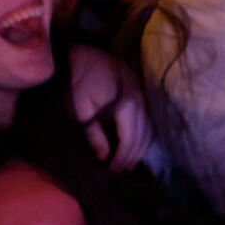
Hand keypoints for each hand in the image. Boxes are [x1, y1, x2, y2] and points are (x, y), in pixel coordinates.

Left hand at [69, 44, 152, 172]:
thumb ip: (93, 134)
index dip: (122, 157)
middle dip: (132, 155)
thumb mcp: (79, 110)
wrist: (79, 54)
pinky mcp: (139, 93)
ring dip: (140, 147)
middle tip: (119, 170)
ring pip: (149, 128)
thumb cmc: (76, 82)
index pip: (130, 139)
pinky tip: (134, 143)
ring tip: (129, 161)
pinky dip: (143, 135)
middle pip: (143, 135)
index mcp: (126, 105)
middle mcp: (140, 101)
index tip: (110, 170)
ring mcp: (142, 96)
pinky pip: (147, 120)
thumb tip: (104, 156)